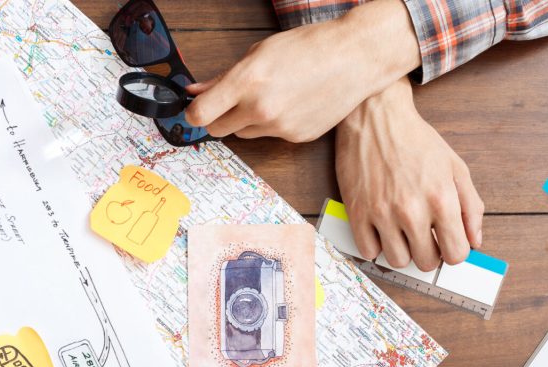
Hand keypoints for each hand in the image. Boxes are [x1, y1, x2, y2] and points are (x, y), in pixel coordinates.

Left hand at [184, 0, 420, 141]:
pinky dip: (274, 124)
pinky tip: (291, 103)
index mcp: (247, 82)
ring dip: (247, 120)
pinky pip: (271, 136)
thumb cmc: (309, 48)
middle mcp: (260, 109)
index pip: (200, 114)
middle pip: (217, 129)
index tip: (195, 109)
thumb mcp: (259, 52)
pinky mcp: (296, 138)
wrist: (355, 58)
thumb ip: (223, 76)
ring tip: (270, 96)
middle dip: (218, 116)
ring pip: (244, 133)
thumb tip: (195, 89)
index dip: (193, 113)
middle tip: (232, 101)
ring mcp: (279, 127)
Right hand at [335, 77, 482, 270]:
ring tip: (402, 233)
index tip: (447, 243)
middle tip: (425, 237)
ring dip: (403, 251)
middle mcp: (412, 210)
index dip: (454, 251)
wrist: (376, 117)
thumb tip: (475, 240)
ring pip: (397, 261)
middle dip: (430, 253)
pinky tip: (381, 230)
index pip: (456, 253)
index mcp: (441, 199)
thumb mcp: (455, 166)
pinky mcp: (357, 212)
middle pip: (426, 262)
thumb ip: (471, 206)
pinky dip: (376, 246)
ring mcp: (381, 213)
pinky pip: (368, 251)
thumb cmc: (415, 139)